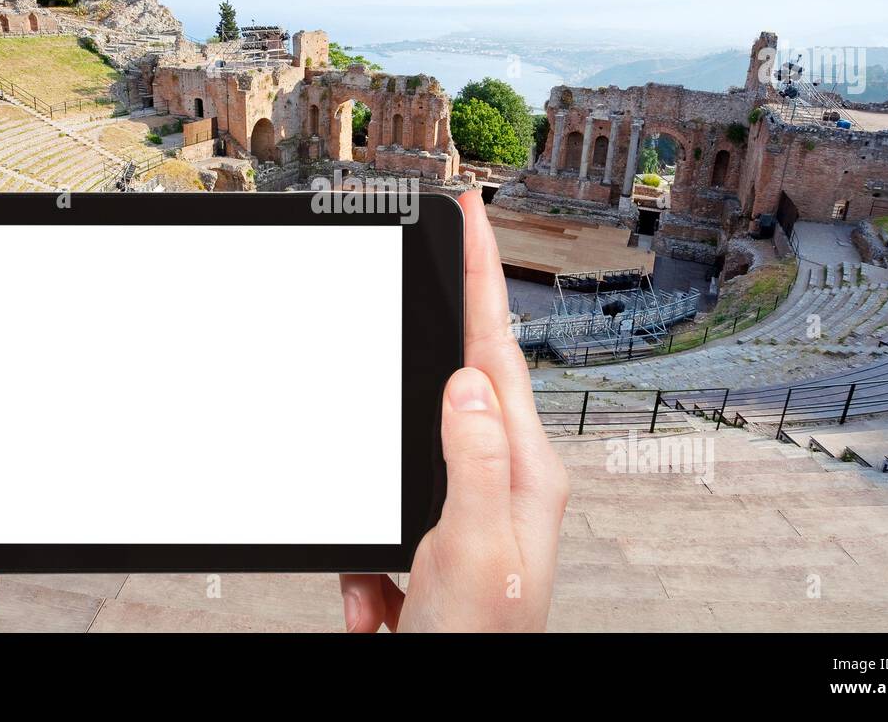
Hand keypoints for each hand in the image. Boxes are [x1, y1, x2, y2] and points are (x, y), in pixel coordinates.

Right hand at [340, 190, 568, 631]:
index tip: (472, 215)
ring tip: (387, 576)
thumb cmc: (478, 647)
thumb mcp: (475, 553)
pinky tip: (378, 611)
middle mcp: (501, 483)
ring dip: (380, 507)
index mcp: (522, 472)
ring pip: (408, 456)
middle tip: (428, 279)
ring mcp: (465, 514)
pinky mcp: (429, 545)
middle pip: (460, 385)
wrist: (449, 701)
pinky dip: (365, 569)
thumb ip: (472, 461)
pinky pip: (381, 526)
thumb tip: (465, 381)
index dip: (483, 276)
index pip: (497, 351)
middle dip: (432, 348)